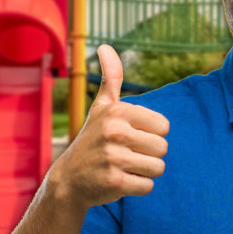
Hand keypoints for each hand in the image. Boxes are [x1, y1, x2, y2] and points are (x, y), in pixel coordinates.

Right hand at [47, 45, 169, 209]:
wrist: (69, 179)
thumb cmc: (93, 139)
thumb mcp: (102, 107)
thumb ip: (111, 78)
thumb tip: (105, 46)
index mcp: (118, 111)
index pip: (164, 126)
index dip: (150, 135)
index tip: (130, 138)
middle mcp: (115, 131)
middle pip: (163, 148)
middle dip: (148, 155)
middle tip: (125, 155)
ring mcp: (114, 157)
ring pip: (158, 168)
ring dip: (144, 172)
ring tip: (123, 167)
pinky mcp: (114, 182)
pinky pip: (147, 186)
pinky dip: (137, 187)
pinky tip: (119, 181)